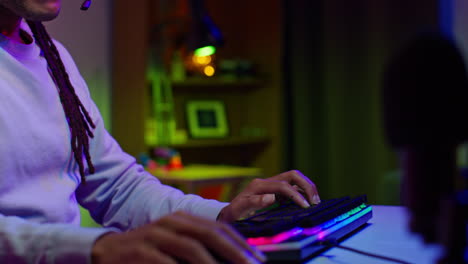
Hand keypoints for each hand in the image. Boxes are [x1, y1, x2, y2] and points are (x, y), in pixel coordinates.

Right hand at [91, 211, 265, 263]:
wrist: (106, 250)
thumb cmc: (147, 250)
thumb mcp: (174, 244)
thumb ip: (198, 248)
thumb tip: (230, 259)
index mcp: (182, 218)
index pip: (218, 227)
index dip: (239, 242)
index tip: (256, 257)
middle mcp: (171, 222)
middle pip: (209, 234)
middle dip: (234, 252)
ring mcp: (155, 235)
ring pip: (191, 247)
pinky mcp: (142, 252)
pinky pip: (167, 263)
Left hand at [218, 170, 319, 221]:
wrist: (229, 214)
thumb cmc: (234, 213)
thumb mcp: (240, 209)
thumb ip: (254, 202)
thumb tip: (271, 197)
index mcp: (259, 185)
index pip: (284, 186)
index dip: (296, 195)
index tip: (306, 206)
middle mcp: (266, 182)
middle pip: (292, 176)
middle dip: (306, 186)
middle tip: (315, 201)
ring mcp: (271, 185)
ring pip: (294, 179)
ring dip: (306, 188)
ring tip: (315, 201)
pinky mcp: (274, 191)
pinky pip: (292, 187)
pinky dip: (302, 192)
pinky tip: (307, 202)